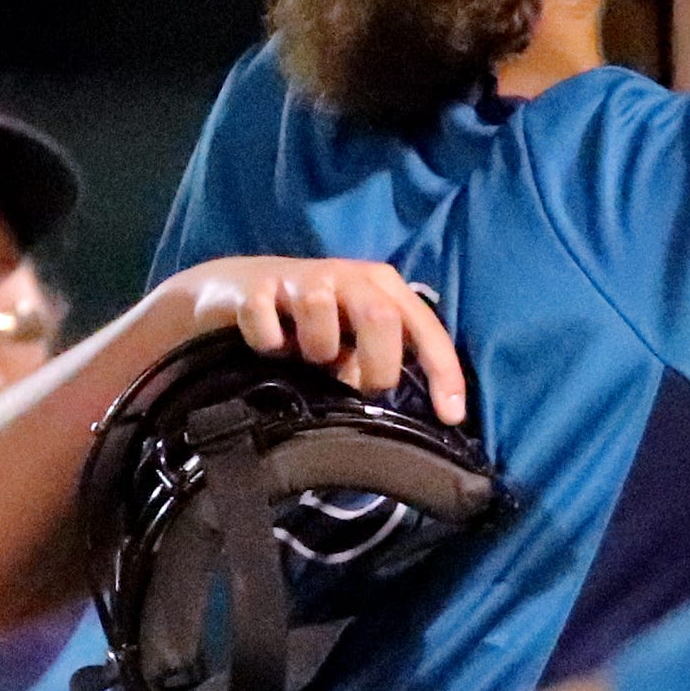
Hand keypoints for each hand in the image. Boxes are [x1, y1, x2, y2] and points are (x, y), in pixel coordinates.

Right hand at [179, 258, 467, 424]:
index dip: (443, 371)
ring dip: (314, 350)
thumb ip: (376, 361)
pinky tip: (266, 344)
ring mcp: (301, 278)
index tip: (451, 415)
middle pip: (380, 317)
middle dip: (376, 365)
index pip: (424, 327)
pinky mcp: (257, 286)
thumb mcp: (351, 340)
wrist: (238, 289)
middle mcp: (346, 275)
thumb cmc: (309, 322)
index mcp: (380, 286)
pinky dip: (268, 342)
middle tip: (357, 387)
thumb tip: (387, 394)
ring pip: (320, 317)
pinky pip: (268, 325)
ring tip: (301, 354)